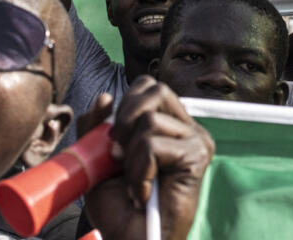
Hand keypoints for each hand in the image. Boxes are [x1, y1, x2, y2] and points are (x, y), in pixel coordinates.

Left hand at [84, 78, 214, 239]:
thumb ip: (97, 126)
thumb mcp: (96, 158)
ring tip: (134, 182)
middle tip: (119, 155)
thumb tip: (105, 97)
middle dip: (125, 119)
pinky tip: (143, 192)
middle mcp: (185, 127)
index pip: (147, 86)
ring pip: (150, 120)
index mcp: (166, 123)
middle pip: (155, 89)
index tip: (113, 139)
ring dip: (131, 157)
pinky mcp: (197, 156)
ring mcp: (195, 140)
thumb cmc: (117, 207)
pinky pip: (153, 145)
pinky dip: (139, 171)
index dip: (124, 104)